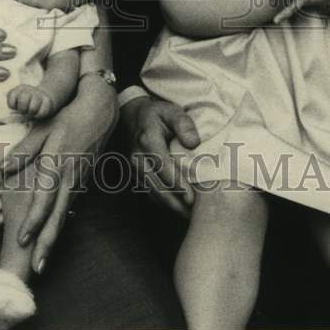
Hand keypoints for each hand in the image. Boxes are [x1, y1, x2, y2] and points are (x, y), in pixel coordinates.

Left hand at [0, 72, 117, 273]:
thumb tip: (1, 166)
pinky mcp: (83, 180)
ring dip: (54, 237)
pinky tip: (54, 234)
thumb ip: (24, 149)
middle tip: (38, 268)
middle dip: (47, 244)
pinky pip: (70, 205)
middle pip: (58, 216)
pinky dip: (62, 222)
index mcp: (57, 164)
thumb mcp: (44, 126)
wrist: (101, 111)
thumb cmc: (68, 116)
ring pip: (65, 214)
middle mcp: (70, 177)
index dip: (33, 222)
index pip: (44, 199)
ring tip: (44, 259)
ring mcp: (79, 180)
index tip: (22, 240)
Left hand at [8, 84, 54, 119]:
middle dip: (22, 109)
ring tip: (31, 112)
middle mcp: (29, 89)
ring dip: (31, 113)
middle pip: (23, 100)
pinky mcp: (48, 100)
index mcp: (19, 89)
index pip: (12, 97)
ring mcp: (39, 94)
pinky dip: (39, 115)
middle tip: (24, 111)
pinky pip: (42, 112)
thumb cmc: (25, 104)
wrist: (42, 98)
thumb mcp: (16, 102)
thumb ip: (10, 107)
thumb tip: (3, 119)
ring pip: (32, 108)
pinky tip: (38, 113)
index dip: (13, 105)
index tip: (15, 107)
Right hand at [121, 95, 199, 216]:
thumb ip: (183, 124)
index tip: (192, 200)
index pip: (163, 167)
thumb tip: (194, 143)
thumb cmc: (156, 114)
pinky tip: (180, 210)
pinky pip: (151, 195)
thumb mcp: (171, 111)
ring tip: (192, 218)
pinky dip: (165, 204)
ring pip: (154, 195)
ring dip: (172, 208)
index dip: (178, 185)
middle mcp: (138, 158)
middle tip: (197, 216)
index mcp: (147, 141)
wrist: (131, 116)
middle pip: (158, 187)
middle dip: (177, 204)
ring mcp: (135, 170)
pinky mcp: (136, 177)